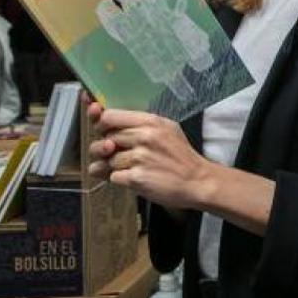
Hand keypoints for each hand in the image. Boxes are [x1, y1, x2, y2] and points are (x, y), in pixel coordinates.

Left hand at [87, 102, 213, 210]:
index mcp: (151, 121)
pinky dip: (120, 180)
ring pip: (106, 161)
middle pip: (105, 139)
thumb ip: (137, 125)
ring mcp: (140, 158)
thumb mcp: (166, 129)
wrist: (197, 181)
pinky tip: (134, 178)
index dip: (100, 123)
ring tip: (132, 168)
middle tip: (120, 154)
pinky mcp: (136, 178)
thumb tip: (102, 120)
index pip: (109, 116)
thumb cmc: (180, 155)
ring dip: (114, 167)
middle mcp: (144, 137)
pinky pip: (112, 177)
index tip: (101, 129)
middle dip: (107, 149)